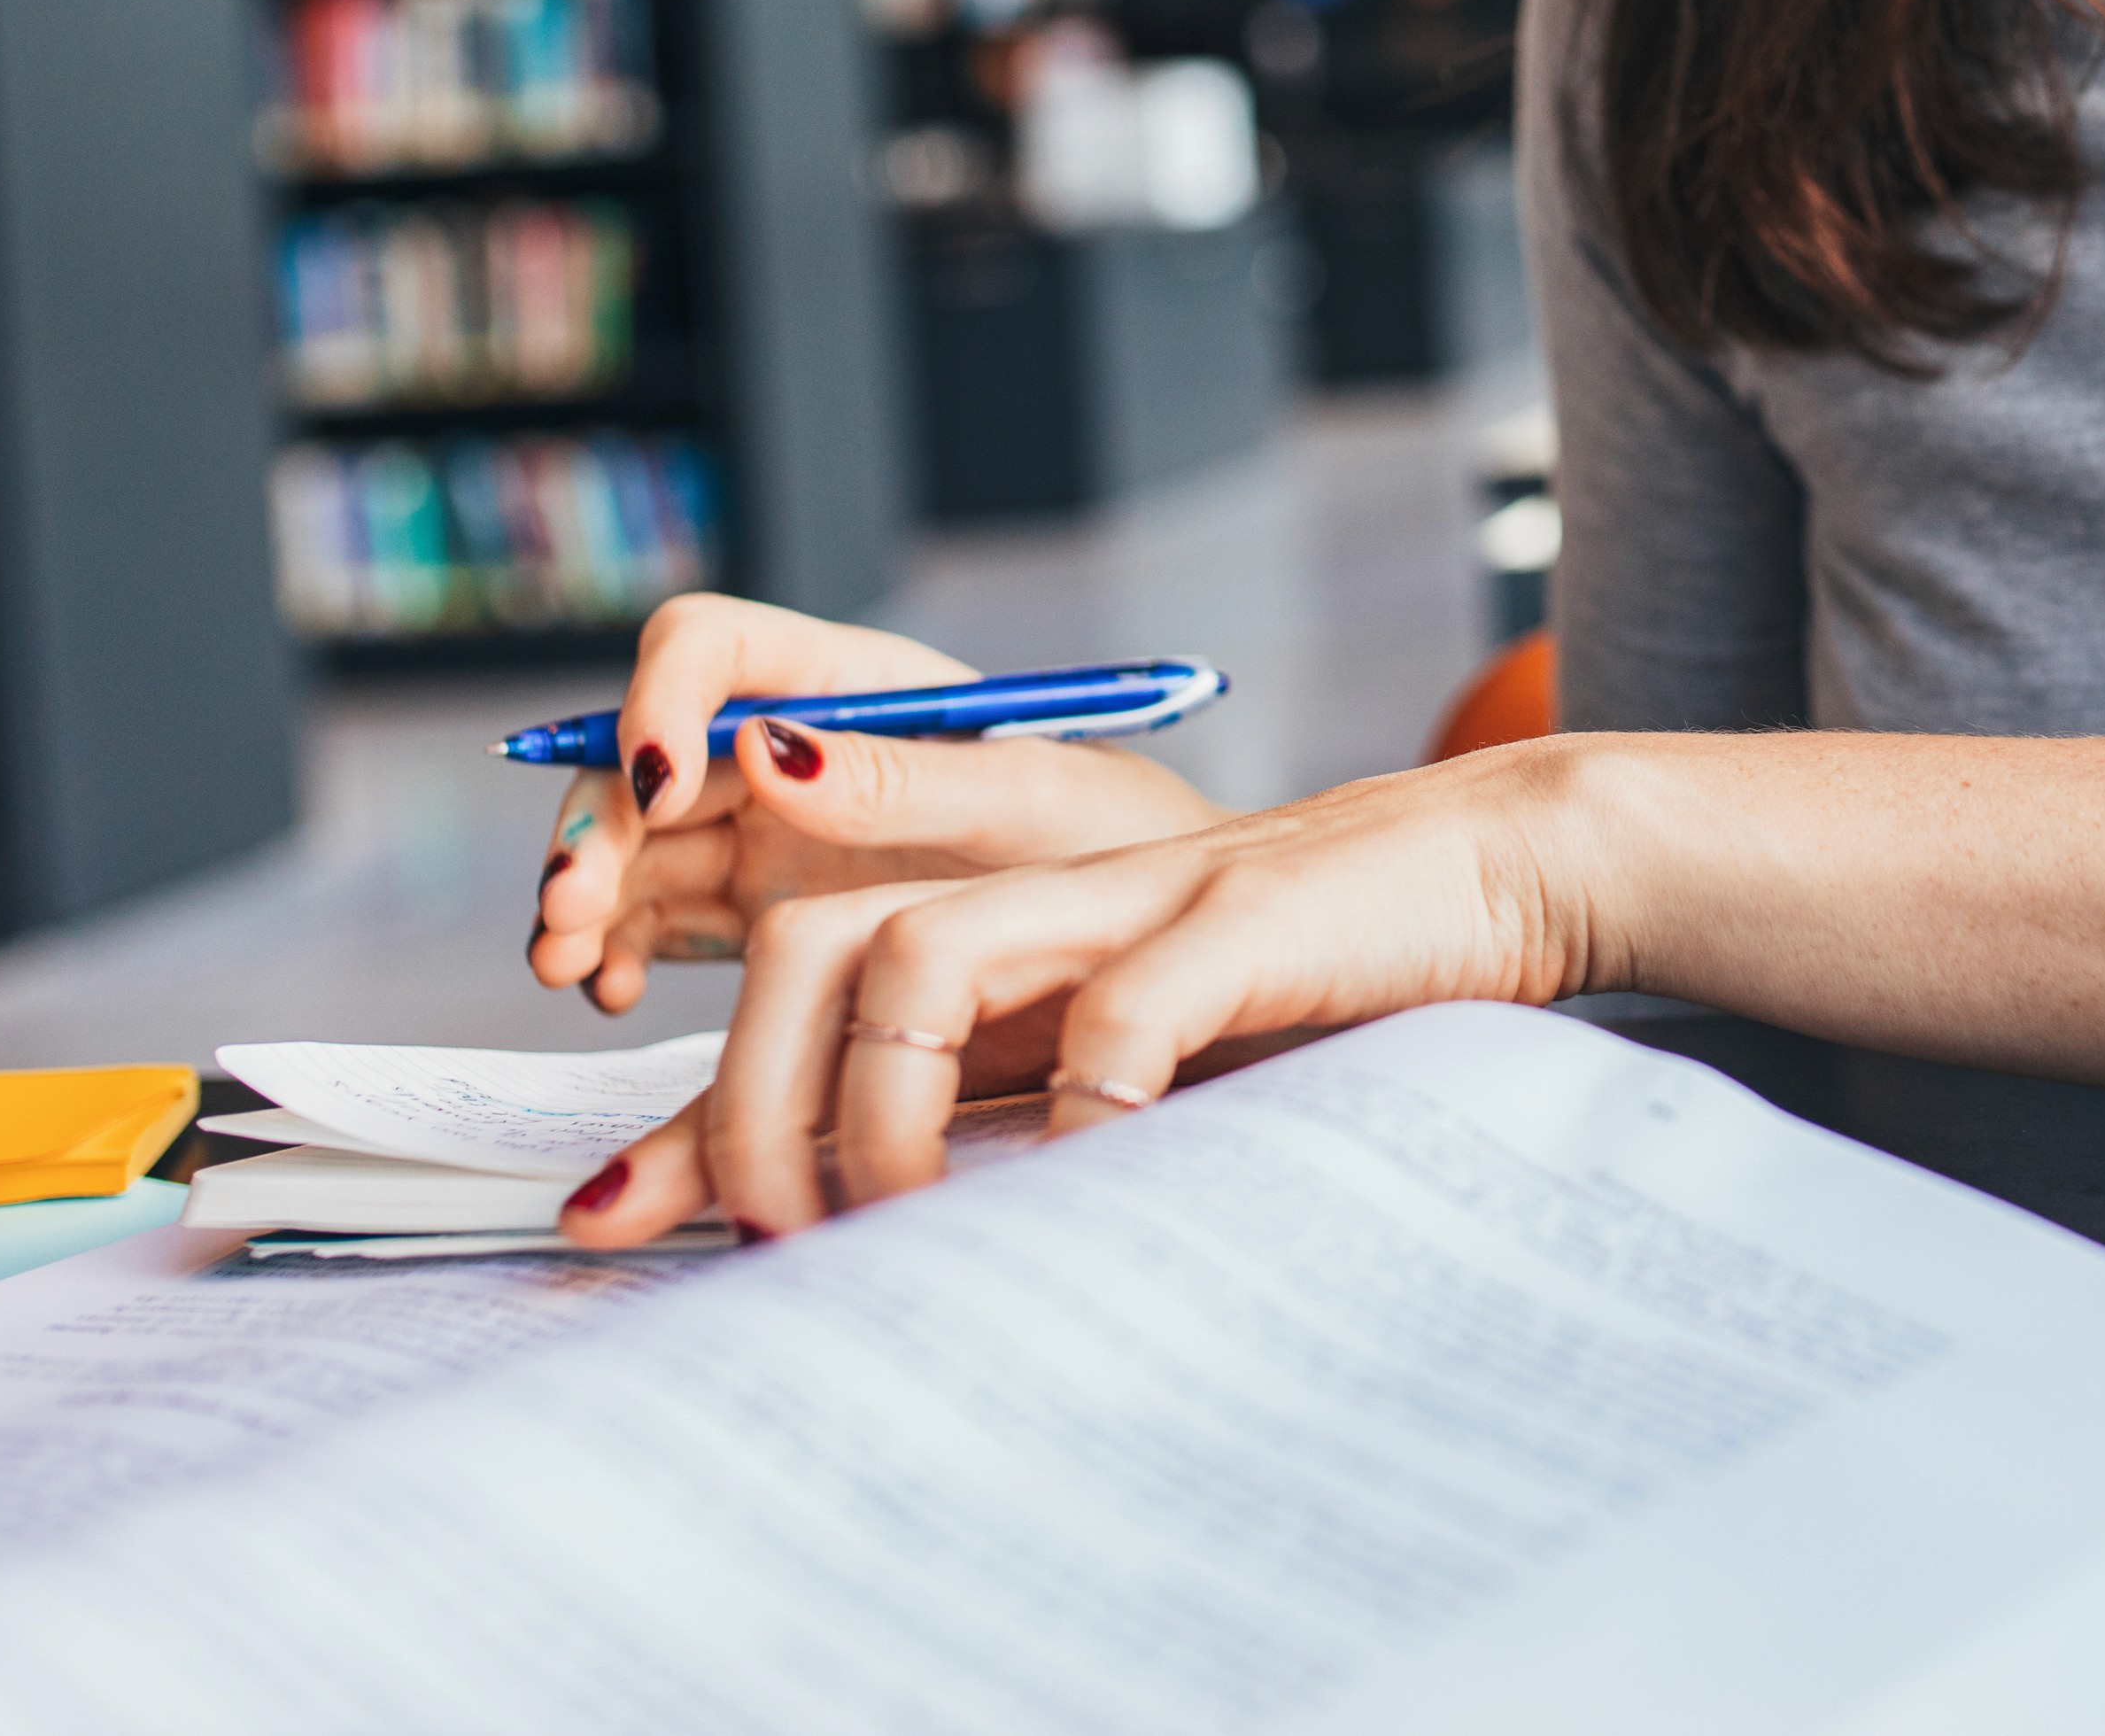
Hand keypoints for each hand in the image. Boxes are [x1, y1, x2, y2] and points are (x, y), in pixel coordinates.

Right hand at [529, 593, 1229, 1012]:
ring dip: (582, 893)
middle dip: (592, 821)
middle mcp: (794, 747)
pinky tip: (616, 992)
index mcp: (857, 685)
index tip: (655, 784)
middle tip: (572, 909)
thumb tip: (765, 748)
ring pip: (634, 842)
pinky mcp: (763, 912)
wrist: (1155, 941)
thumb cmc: (1119, 841)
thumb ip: (902, 777)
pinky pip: (660, 920)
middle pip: (644, 753)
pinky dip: (619, 951)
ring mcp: (770, 831)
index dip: (657, 698)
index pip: (713, 646)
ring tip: (568, 965)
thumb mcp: (1031, 799)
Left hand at [557, 737, 1615, 1244]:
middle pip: (809, 944)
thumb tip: (868, 1243)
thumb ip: (1013, 1109)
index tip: (607, 1215)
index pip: (789, 978)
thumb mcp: (1137, 1049)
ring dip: (877, 1106)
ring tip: (899, 1228)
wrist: (1497, 862)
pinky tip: (1091, 1179)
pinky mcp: (1247, 918)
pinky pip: (1123, 1006)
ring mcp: (1136, 892)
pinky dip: (1084, 1102)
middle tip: (773, 1243)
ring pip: (919, 953)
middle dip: (748, 1103)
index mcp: (1005, 923)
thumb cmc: (1315, 979)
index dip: (690, 1101)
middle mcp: (1040, 889)